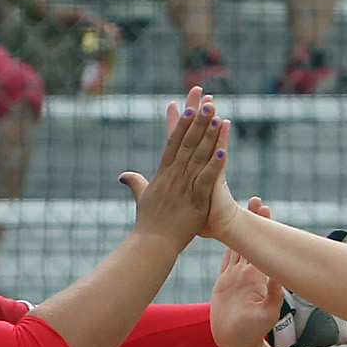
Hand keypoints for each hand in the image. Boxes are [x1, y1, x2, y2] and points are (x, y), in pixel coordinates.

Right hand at [119, 87, 229, 247]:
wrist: (151, 245)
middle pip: (186, 143)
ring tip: (216, 116)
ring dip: (207, 136)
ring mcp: (183, 187)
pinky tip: (223, 150)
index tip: (190, 107)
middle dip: (197, 122)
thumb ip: (136, 184)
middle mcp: (172, 176)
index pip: (173, 143)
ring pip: (197, 156)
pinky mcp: (194, 201)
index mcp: (162, 174)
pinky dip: (213, 165)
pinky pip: (205, 179)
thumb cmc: (147, 225)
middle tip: (207, 102)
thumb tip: (124, 176)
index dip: (182, 124)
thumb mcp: (141, 199)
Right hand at [212, 197, 284, 346]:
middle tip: (256, 199)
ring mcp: (235, 276)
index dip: (263, 227)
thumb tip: (280, 280)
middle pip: (250, 240)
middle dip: (253, 220)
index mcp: (257, 277)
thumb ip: (273, 298)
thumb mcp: (266, 316)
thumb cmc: (252, 333)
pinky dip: (224, 243)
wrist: (236, 343)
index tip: (265, 208)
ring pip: (237, 246)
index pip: (261, 246)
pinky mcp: (224, 282)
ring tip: (240, 208)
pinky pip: (224, 258)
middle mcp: (247, 273)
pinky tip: (222, 231)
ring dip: (239, 228)